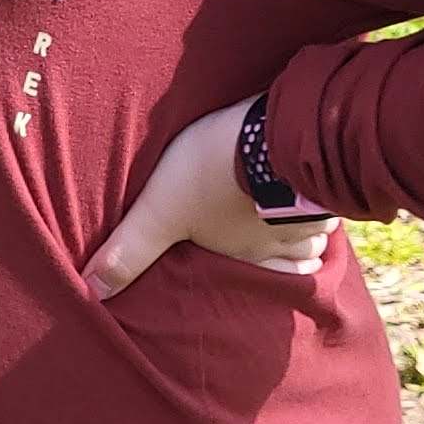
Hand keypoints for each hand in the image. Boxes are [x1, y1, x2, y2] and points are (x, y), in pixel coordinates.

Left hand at [84, 98, 334, 301]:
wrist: (269, 130)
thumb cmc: (212, 174)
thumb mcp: (158, 212)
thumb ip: (128, 250)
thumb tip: (92, 292)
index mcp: (249, 253)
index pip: (268, 281)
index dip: (271, 282)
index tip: (272, 280)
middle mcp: (287, 240)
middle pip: (300, 258)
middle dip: (295, 256)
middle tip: (291, 253)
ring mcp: (311, 206)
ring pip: (318, 227)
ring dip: (311, 226)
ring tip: (300, 218)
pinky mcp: (324, 170)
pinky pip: (331, 193)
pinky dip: (324, 195)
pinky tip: (318, 182)